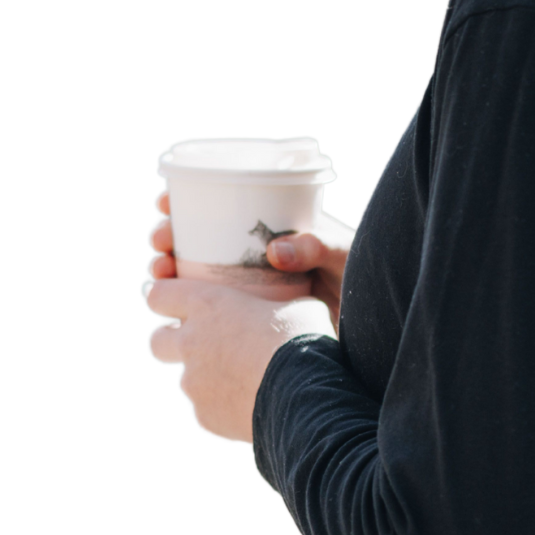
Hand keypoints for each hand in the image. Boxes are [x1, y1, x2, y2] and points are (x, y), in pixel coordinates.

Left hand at [146, 278, 294, 441]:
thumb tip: (291, 306)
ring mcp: (194, 383)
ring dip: (208, 378)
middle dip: (172, 342)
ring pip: (189, 380)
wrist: (305, 395)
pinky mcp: (206, 416)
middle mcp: (191, 343)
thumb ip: (279, 304)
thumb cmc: (303, 340)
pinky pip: (209, 410)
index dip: (166, 298)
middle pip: (157, 341)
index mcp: (207, 305)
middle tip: (202, 344)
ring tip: (245, 381)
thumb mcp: (299, 306)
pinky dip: (225, 408)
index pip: (159, 294)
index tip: (178, 303)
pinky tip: (254, 405)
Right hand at [150, 191, 350, 327]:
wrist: (374, 332)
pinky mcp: (250, 323)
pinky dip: (189, 310)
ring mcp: (250, 291)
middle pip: (198, 242)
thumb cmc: (365, 280)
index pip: (222, 206)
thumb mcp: (344, 254)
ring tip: (160, 272)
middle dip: (169, 238)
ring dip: (170, 272)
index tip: (166, 202)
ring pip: (197, 278)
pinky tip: (174, 311)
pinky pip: (213, 315)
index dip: (187, 202)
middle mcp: (254, 258)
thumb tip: (274, 251)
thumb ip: (317, 245)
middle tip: (160, 243)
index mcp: (272, 229)